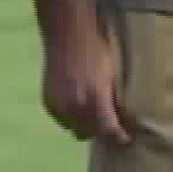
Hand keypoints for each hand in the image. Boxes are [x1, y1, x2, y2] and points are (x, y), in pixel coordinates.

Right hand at [41, 16, 129, 143]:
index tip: (125, 137)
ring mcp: (58, 106)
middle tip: (109, 122)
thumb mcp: (113, 75)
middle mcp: (75, 106)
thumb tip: (125, 119)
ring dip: (84, 125)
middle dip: (100, 130)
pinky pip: (61, 120)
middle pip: (89, 133)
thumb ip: (116, 100)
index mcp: (95, 98)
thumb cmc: (97, 50)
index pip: (108, 130)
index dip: (118, 136)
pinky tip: (77, 104)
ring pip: (73, 129)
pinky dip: (70, 117)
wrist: (67, 35)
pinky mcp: (47, 103)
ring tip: (92, 112)